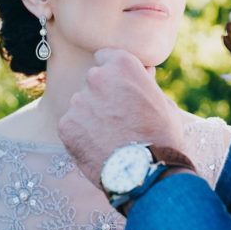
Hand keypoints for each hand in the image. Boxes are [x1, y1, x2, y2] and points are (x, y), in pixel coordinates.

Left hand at [58, 48, 183, 187]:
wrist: (147, 173)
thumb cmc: (162, 135)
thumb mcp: (164, 101)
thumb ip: (146, 83)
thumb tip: (144, 72)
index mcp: (122, 64)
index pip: (105, 56)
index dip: (112, 72)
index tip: (117, 86)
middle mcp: (96, 77)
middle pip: (93, 80)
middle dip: (101, 94)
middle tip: (116, 116)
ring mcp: (78, 101)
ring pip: (81, 103)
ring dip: (90, 114)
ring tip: (109, 136)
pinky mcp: (66, 124)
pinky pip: (71, 124)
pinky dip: (80, 134)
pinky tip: (97, 146)